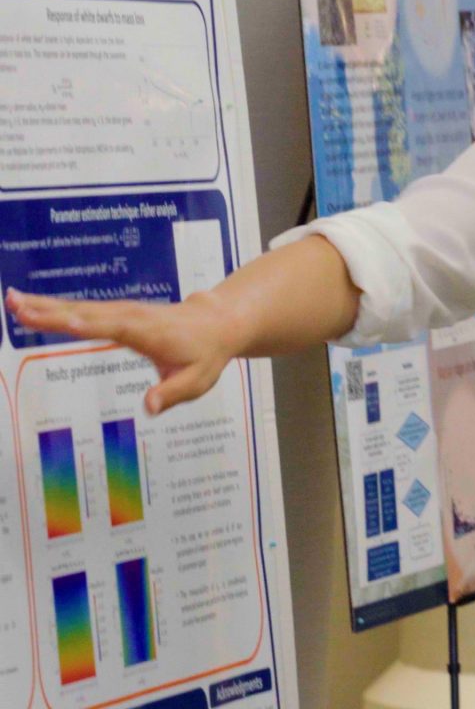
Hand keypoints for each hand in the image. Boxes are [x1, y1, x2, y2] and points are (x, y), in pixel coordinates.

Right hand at [5, 288, 241, 414]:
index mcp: (147, 332)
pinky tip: (31, 305)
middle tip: (14, 305)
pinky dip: (56, 306)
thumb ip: (172, 394)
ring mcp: (122, 311)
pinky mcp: (116, 311)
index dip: (86, 325)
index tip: (60, 321)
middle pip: (85, 313)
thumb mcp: (197, 380)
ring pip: (79, 308)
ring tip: (12, 301)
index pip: (112, 328)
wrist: (218, 322)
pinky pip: (83, 308)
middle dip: (50, 311)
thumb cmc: (206, 354)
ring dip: (45, 304)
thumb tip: (149, 408)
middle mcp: (130, 316)